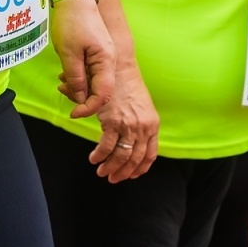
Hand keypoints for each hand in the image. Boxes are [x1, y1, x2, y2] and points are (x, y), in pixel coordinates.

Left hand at [49, 0, 115, 119]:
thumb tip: (79, 99)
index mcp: (105, 62)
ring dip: (77, 86)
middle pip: (98, 90)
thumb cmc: (71, 22)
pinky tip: (65, 73)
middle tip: (61, 90)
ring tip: (61, 81)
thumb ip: (75, 78)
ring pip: (93, 81)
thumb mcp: (69, 53)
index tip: (73, 113)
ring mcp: (102, 55)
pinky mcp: (95, 51)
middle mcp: (108, 60)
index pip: (102, 95)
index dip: (88, 108)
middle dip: (80, 96)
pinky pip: (89, 71)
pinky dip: (77, 76)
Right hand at [87, 62, 159, 182]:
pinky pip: (106, 147)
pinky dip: (100, 156)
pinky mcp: (113, 122)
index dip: (140, 169)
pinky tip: (94, 158)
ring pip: (121, 156)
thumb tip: (133, 142)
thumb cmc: (128, 84)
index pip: (150, 155)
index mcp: (153, 125)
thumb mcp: (142, 106)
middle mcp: (143, 128)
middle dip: (123, 173)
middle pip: (135, 160)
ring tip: (102, 172)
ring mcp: (129, 126)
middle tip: (113, 178)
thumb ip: (140, 125)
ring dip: (110, 168)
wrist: (119, 67)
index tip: (131, 175)